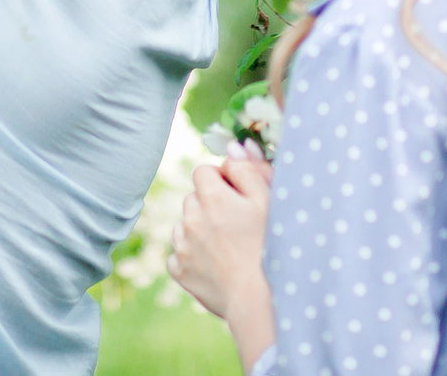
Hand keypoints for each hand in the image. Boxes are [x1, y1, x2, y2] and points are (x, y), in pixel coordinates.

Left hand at [168, 144, 274, 340]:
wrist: (258, 299)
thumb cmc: (269, 245)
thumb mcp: (267, 201)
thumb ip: (248, 170)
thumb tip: (232, 147)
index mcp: (211, 196)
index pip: (203, 171)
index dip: (221, 180)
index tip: (236, 197)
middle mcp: (190, 217)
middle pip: (193, 198)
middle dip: (210, 204)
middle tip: (235, 223)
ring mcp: (181, 245)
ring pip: (184, 224)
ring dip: (198, 229)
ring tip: (226, 246)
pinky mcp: (179, 270)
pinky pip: (178, 254)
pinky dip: (191, 255)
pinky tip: (213, 263)